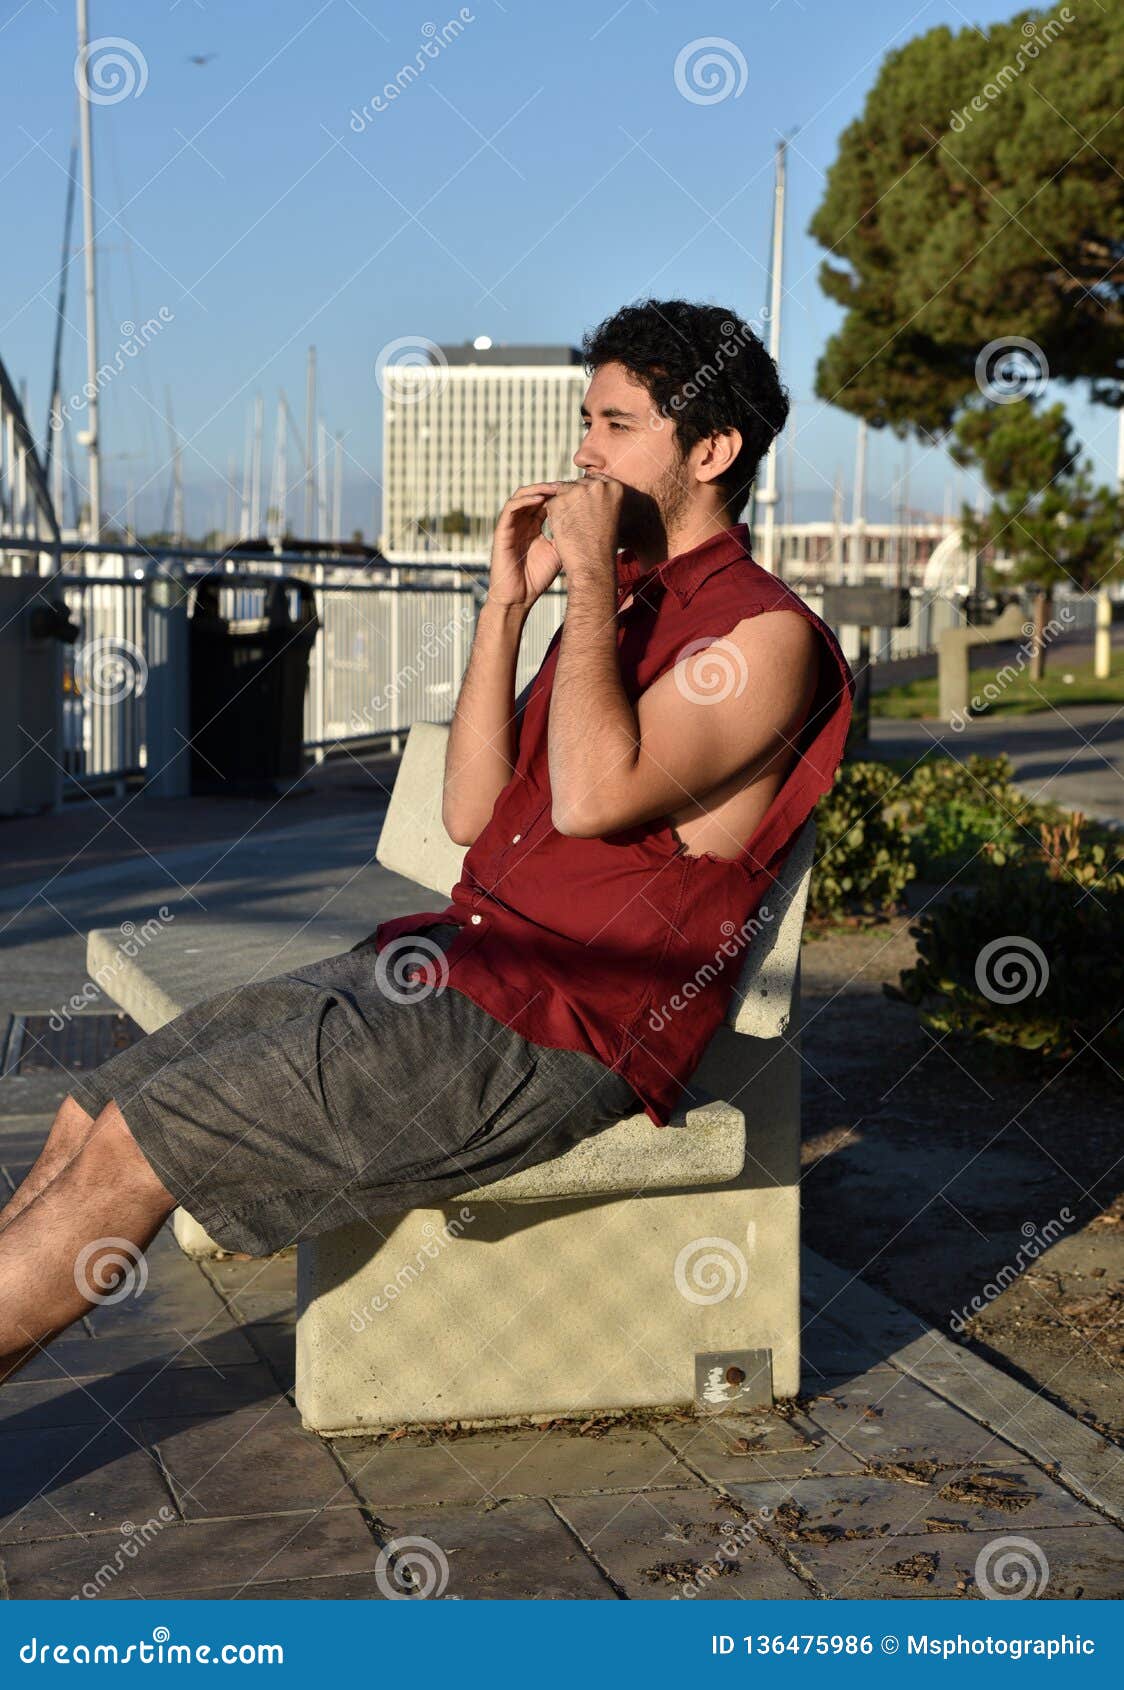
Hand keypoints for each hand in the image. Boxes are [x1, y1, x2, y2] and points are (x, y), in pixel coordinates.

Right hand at [487, 483, 565, 608]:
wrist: (519, 597)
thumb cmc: (537, 577)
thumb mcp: (558, 551)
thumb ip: (567, 534)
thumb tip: (588, 520)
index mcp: (533, 526)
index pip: (545, 502)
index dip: (559, 495)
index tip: (576, 491)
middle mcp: (521, 522)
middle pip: (535, 495)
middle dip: (551, 488)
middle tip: (567, 484)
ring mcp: (510, 525)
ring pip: (522, 496)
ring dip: (538, 489)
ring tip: (554, 488)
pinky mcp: (501, 530)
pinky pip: (511, 508)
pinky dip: (525, 500)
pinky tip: (539, 499)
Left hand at [545, 477, 624, 577]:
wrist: (592, 565)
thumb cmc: (602, 546)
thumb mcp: (609, 514)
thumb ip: (599, 497)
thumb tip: (582, 485)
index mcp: (614, 487)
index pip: (592, 483)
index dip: (587, 500)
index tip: (590, 517)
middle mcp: (598, 485)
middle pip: (577, 485)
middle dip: (575, 501)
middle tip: (581, 523)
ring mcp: (578, 491)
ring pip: (563, 492)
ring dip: (564, 507)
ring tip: (575, 527)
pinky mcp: (560, 501)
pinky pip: (552, 503)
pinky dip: (555, 515)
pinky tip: (565, 529)